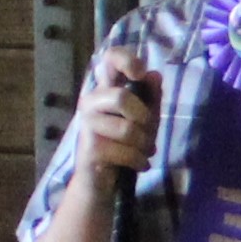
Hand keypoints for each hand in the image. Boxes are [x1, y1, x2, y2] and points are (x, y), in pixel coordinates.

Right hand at [80, 50, 159, 186]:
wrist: (100, 182)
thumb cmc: (124, 145)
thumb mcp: (145, 120)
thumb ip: (150, 97)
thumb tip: (154, 75)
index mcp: (106, 89)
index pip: (109, 59)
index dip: (125, 59)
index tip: (140, 73)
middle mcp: (90, 102)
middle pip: (121, 97)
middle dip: (144, 118)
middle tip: (147, 132)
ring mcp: (86, 125)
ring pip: (127, 128)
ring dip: (144, 144)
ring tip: (143, 151)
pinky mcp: (89, 149)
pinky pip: (125, 151)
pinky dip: (139, 160)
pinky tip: (139, 164)